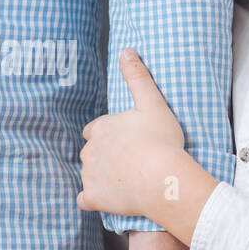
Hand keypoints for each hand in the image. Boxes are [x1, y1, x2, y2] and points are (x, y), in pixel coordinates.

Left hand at [76, 48, 186, 219]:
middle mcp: (89, 150)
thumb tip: (126, 50)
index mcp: (101, 128)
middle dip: (104, 156)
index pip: (94, 130)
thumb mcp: (153, 102)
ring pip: (89, 174)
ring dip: (101, 177)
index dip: (108, 135)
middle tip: (129, 162)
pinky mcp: (93, 198)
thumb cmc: (162, 141)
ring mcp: (89, 175)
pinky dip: (93, 199)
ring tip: (126, 181)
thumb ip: (137, 76)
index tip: (126, 142)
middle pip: (91, 152)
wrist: (164, 179)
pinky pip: (84, 199)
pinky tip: (108, 198)